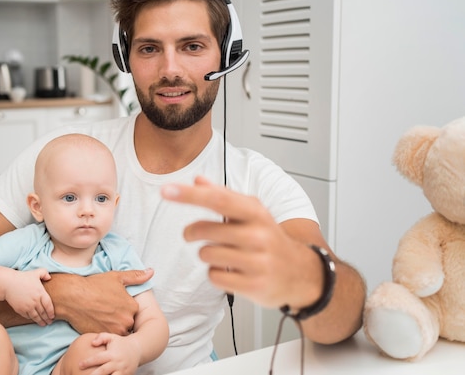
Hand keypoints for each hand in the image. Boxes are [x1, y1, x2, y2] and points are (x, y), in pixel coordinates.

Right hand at [4, 268, 53, 325]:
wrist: (8, 283)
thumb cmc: (23, 277)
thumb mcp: (35, 273)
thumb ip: (44, 273)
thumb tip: (49, 277)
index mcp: (40, 293)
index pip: (48, 305)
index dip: (51, 312)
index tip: (53, 316)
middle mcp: (35, 301)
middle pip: (43, 312)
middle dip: (47, 319)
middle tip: (49, 322)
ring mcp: (27, 306)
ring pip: (36, 316)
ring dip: (40, 321)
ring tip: (43, 324)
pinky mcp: (20, 309)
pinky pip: (28, 316)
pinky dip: (31, 319)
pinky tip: (34, 319)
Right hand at [47, 269, 152, 334]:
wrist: (72, 297)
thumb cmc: (94, 285)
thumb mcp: (117, 277)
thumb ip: (136, 276)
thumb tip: (151, 272)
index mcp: (132, 307)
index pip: (132, 310)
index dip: (122, 306)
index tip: (113, 302)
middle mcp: (126, 320)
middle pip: (126, 322)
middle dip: (118, 317)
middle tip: (105, 309)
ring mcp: (114, 330)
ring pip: (117, 330)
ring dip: (112, 325)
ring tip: (100, 315)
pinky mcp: (103, 337)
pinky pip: (107, 336)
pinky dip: (103, 330)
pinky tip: (95, 321)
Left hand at [79, 333, 139, 374]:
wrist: (138, 349)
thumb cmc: (120, 343)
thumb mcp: (112, 337)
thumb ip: (101, 337)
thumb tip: (92, 343)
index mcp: (111, 354)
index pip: (98, 358)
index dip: (88, 362)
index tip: (79, 364)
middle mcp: (117, 363)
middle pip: (103, 371)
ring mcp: (122, 371)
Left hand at [161, 175, 323, 309]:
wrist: (300, 273)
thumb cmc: (269, 239)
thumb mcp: (251, 213)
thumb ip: (223, 195)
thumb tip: (198, 180)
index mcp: (256, 213)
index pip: (218, 199)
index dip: (190, 194)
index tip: (166, 190)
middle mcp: (258, 235)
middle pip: (205, 230)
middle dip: (191, 232)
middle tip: (191, 234)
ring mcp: (258, 262)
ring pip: (207, 254)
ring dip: (206, 254)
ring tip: (220, 254)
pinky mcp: (254, 285)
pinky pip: (214, 277)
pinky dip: (215, 274)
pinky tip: (230, 271)